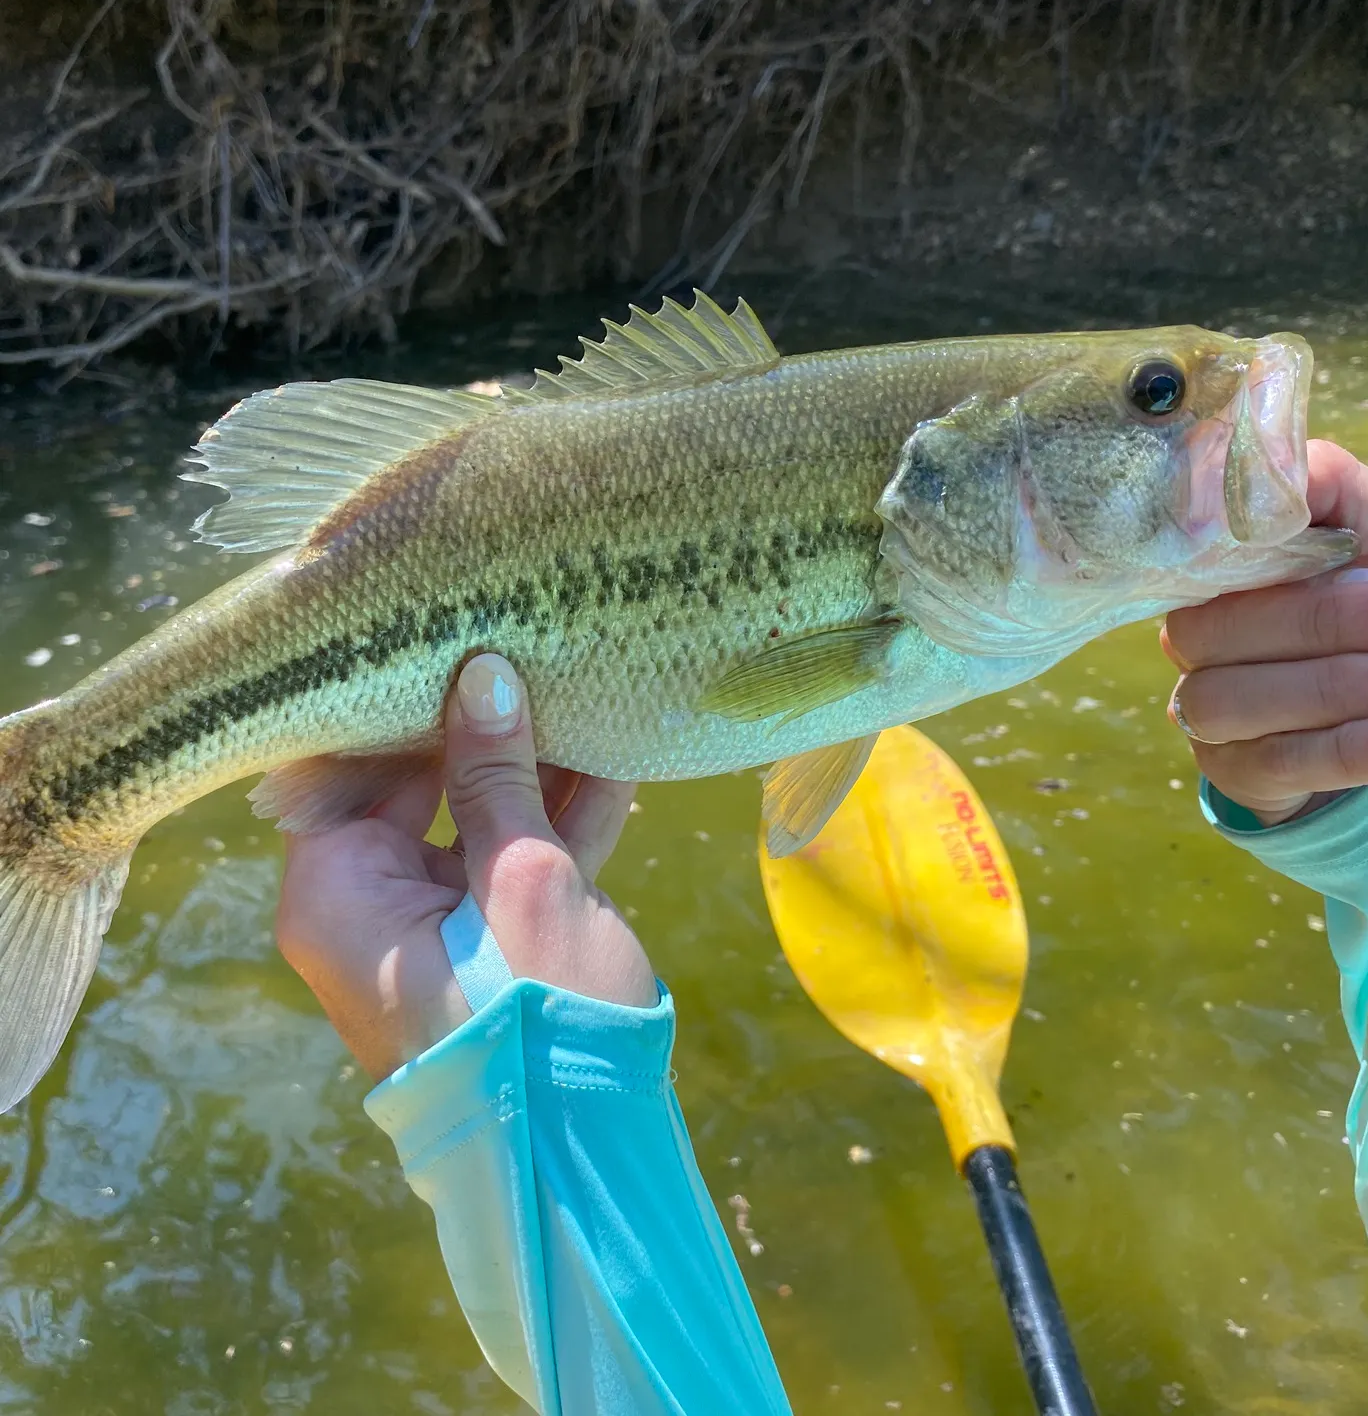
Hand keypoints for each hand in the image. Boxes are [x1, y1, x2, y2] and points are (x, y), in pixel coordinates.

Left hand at [275, 654, 655, 1081]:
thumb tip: (482, 675)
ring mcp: (429, 928)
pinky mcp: (486, 947)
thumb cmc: (534, 1009)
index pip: (340, 765)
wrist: (581, 1151)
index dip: (394, 701)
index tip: (445, 636)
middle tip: (528, 647)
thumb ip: (497, 775)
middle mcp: (365, 907)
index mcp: (335, 890)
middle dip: (479, 729)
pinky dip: (556, 824)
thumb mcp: (521, 877)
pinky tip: (614, 760)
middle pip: (411, 789)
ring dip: (533, 772)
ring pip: (472, 823)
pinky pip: (509, 866)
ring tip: (584, 691)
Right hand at [1161, 440, 1367, 824]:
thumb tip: (1264, 459)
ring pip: (1234, 699)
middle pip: (1214, 630)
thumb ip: (1328, 483)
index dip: (1274, 557)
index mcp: (1221, 562)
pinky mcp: (1233, 770)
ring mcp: (1203, 705)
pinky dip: (1352, 750)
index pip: (1200, 552)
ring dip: (1345, 689)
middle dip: (1332, 625)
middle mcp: (1195, 633)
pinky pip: (1274, 764)